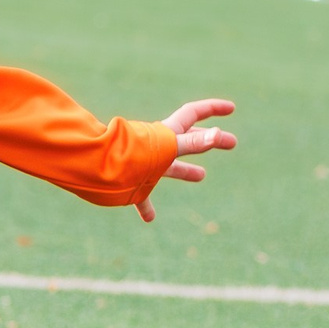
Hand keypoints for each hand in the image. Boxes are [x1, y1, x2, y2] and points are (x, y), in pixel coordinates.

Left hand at [137, 98, 236, 223]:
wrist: (96, 169)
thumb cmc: (132, 154)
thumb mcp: (167, 148)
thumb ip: (191, 143)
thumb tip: (217, 135)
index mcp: (166, 134)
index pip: (193, 114)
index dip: (212, 109)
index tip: (231, 108)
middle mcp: (156, 147)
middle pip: (188, 141)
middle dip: (210, 141)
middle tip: (232, 143)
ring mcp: (144, 165)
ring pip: (168, 167)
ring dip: (186, 170)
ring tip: (201, 176)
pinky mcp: (130, 184)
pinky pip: (141, 197)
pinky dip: (146, 207)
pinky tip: (149, 219)